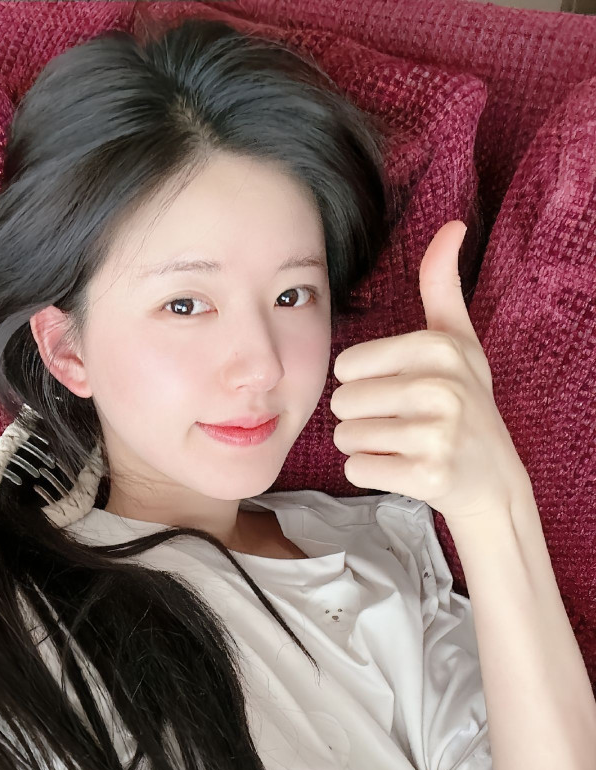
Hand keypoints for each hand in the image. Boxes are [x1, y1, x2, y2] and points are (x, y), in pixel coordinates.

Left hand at [330, 220, 531, 523]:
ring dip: (365, 446)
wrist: (492, 479)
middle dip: (362, 418)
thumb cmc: (465, 405)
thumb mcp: (458, 342)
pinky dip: (372, 473)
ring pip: (345, 437)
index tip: (402, 392)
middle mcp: (440, 387)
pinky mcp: (427, 475)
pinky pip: (356, 470)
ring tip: (404, 445)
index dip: (365, 383)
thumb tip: (451, 225)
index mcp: (438, 348)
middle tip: (403, 424)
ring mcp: (436, 433)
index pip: (345, 366)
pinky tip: (404, 469)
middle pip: (342, 402)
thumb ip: (442, 286)